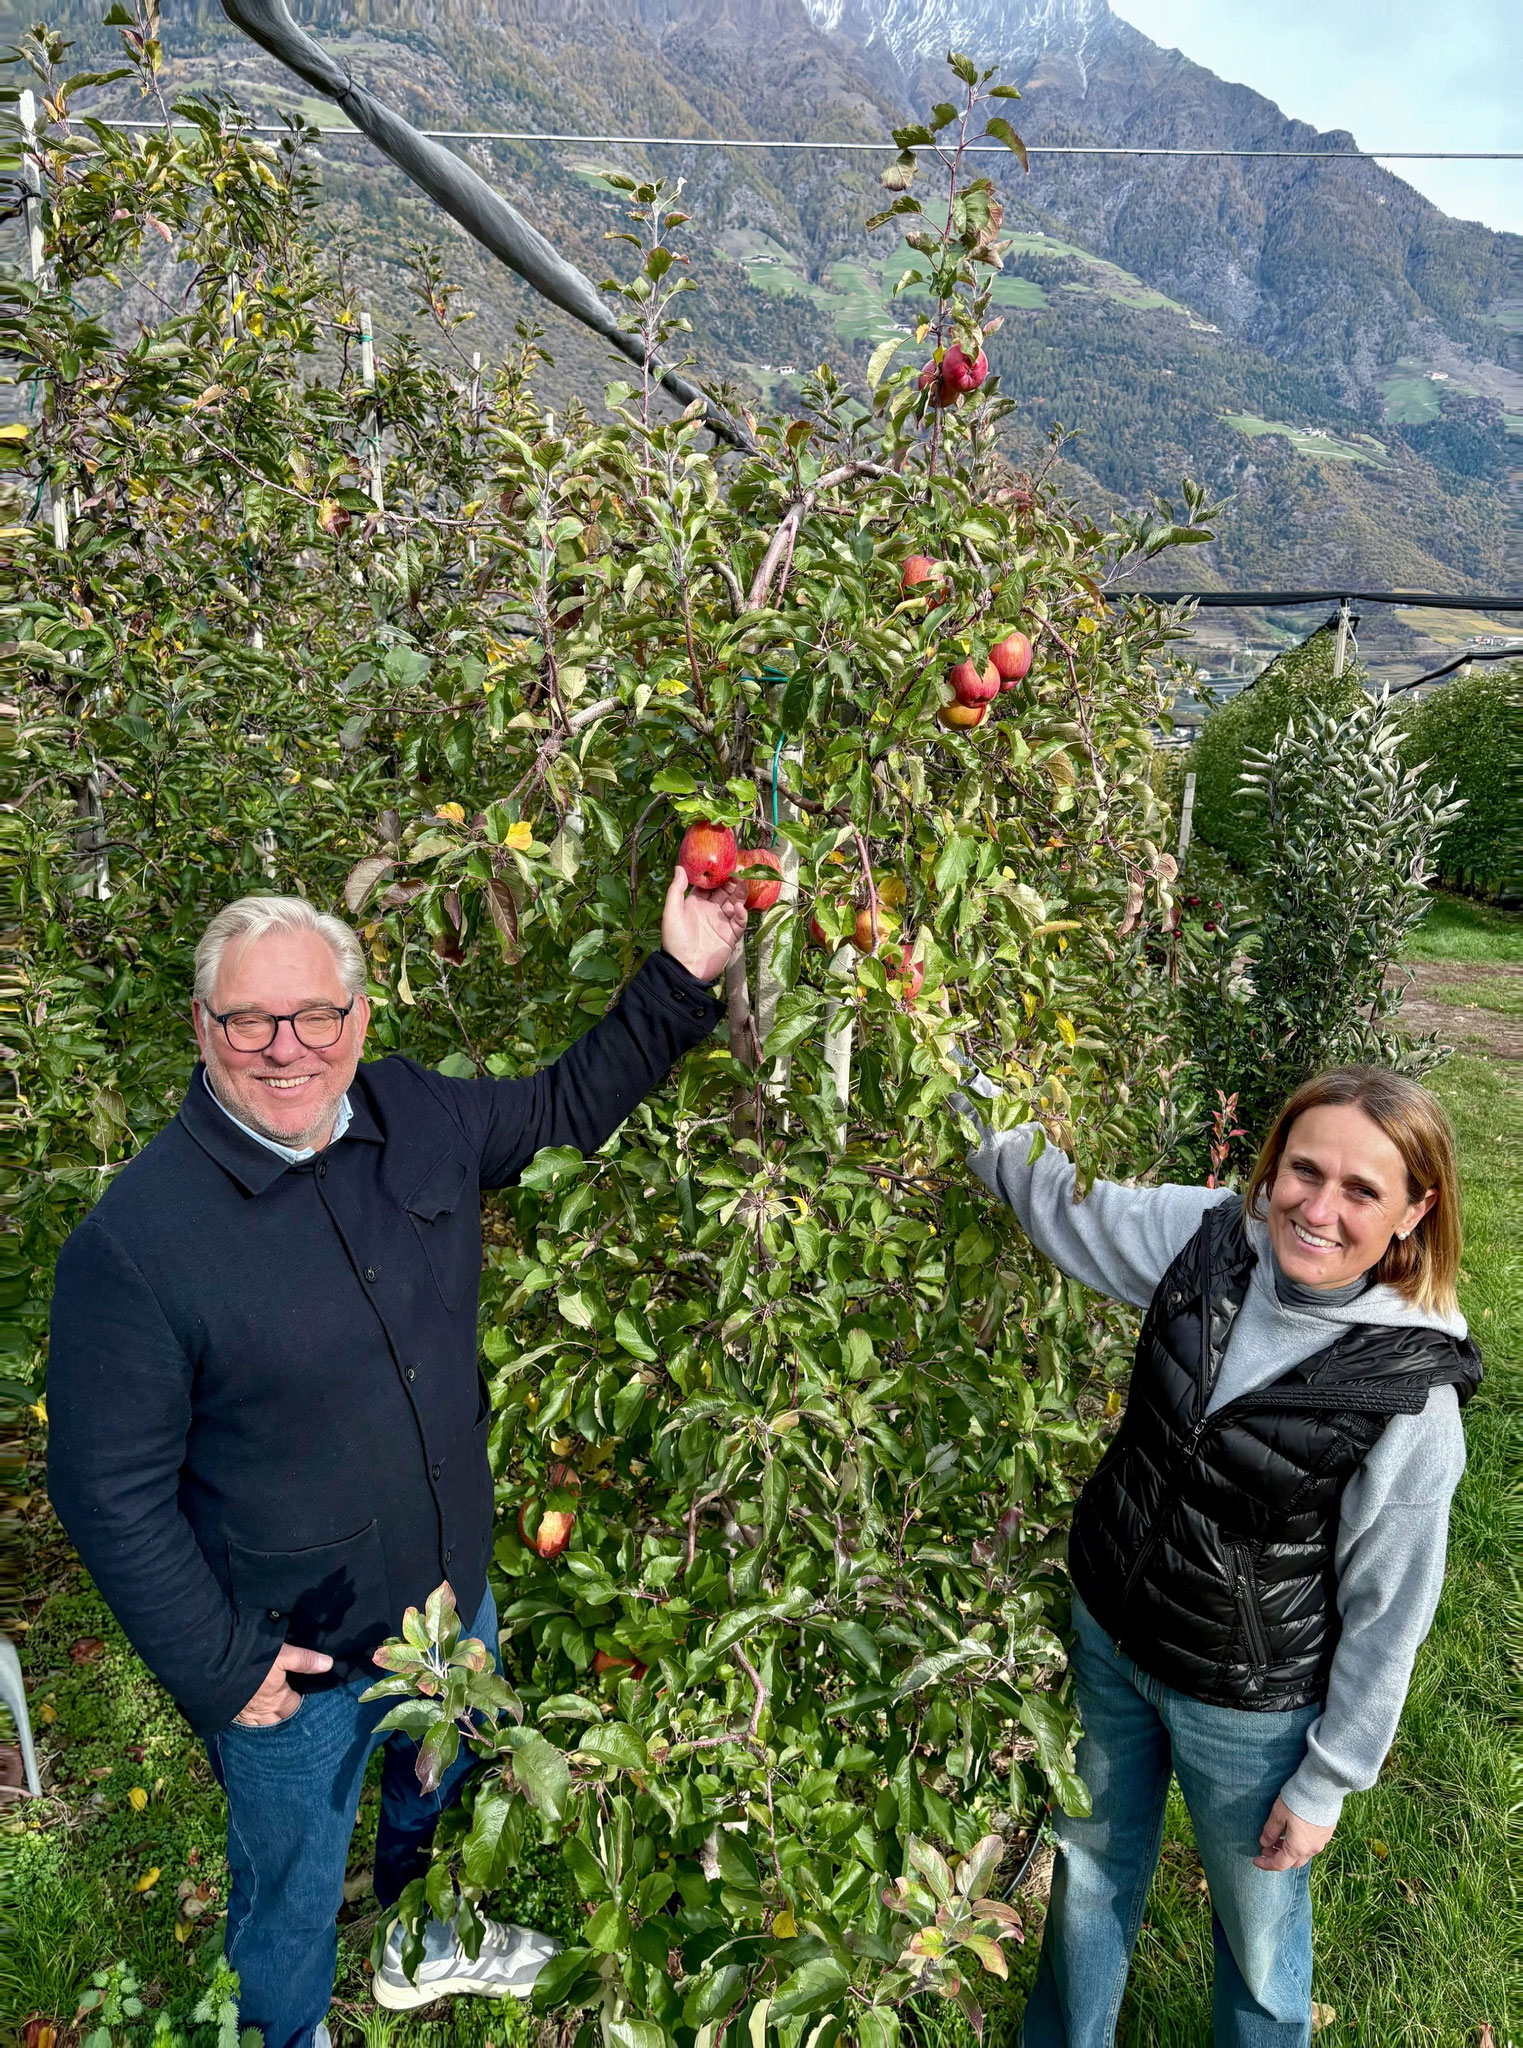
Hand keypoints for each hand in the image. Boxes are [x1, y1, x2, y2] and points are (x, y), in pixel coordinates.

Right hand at [233, 1643, 333, 1725]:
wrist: (216, 1665)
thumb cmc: (252, 1660)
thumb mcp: (282, 1654)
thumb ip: (304, 1660)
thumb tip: (329, 1664)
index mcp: (277, 1699)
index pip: (295, 1708)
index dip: (302, 1705)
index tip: (307, 1701)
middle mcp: (262, 1711)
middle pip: (278, 1721)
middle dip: (285, 1718)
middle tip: (292, 1713)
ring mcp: (244, 1714)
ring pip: (260, 1725)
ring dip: (266, 1722)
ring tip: (273, 1719)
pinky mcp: (230, 1712)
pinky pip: (243, 1723)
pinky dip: (248, 1721)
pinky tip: (249, 1717)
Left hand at [660, 866, 747, 983]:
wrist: (686, 969)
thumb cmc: (675, 941)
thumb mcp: (671, 913)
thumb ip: (676, 890)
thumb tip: (680, 867)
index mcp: (695, 904)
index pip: (708, 886)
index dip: (716, 875)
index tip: (724, 863)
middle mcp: (710, 911)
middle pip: (724, 892)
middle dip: (732, 881)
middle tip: (740, 870)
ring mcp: (721, 922)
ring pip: (735, 903)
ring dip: (739, 894)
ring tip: (744, 884)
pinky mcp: (731, 935)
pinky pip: (740, 921)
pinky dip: (742, 913)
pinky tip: (739, 908)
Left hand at [1254, 1794, 1335, 1870]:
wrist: (1321, 1788)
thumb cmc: (1297, 1801)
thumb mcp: (1277, 1815)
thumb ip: (1270, 1832)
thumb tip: (1264, 1843)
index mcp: (1297, 1848)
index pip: (1280, 1864)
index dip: (1266, 1864)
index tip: (1256, 1860)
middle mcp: (1312, 1849)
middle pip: (1293, 1862)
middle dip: (1278, 1857)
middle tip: (1266, 1848)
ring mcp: (1322, 1842)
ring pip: (1304, 1854)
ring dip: (1289, 1850)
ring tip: (1278, 1839)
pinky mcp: (1328, 1832)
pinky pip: (1312, 1845)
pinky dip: (1300, 1844)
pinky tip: (1294, 1831)